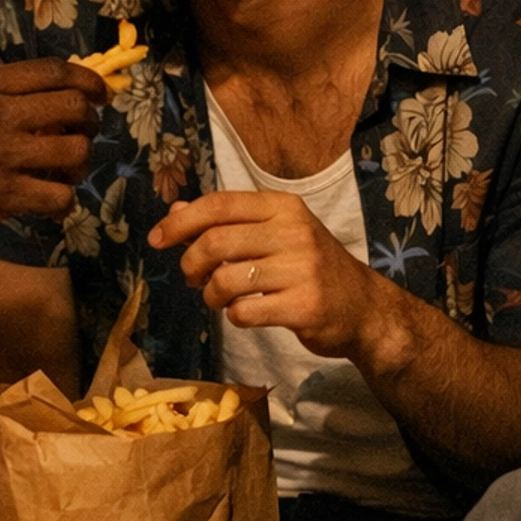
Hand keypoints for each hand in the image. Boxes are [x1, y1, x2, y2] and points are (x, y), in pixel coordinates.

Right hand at [0, 61, 104, 241]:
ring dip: (79, 165)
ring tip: (64, 173)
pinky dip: (62, 201)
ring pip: (76, 152)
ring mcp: (1, 155)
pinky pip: (59, 197)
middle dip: (88, 124)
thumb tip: (43, 96)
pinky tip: (49, 201)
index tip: (100, 95)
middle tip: (79, 138)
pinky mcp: (1, 195)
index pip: (55, 71)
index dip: (88, 81)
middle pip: (75, 108)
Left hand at [151, 190, 389, 360]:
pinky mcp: (304, 305)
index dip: (181, 222)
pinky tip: (247, 313)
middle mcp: (293, 232)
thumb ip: (227, 222)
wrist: (363, 308)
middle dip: (191, 264)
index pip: (219, 205)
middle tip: (193, 279)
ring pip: (225, 280)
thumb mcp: (275, 233)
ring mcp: (301, 269)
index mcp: (283, 207)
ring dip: (211, 294)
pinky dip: (235, 316)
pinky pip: (245, 311)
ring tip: (220, 299)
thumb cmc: (311, 267)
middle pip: (215, 242)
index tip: (157, 239)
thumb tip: (176, 212)